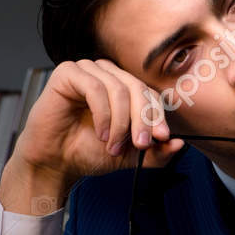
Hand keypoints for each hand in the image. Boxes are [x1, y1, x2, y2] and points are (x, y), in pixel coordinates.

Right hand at [0, 59, 186, 214]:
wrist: (55, 163)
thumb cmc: (86, 153)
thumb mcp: (130, 155)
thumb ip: (156, 152)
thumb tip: (180, 144)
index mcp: (122, 87)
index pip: (149, 93)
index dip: (157, 115)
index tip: (162, 138)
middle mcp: (106, 74)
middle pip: (137, 88)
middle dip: (142, 119)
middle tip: (141, 144)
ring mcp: (87, 70)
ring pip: (118, 88)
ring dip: (120, 121)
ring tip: (113, 144)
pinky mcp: (67, 73)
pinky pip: (95, 87)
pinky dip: (103, 114)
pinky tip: (100, 133)